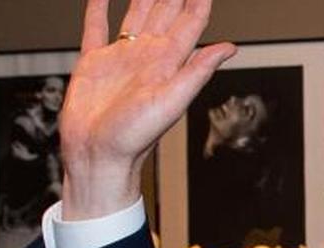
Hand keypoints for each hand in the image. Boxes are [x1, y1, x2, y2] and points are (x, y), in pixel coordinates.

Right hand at [59, 0, 235, 218]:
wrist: (97, 156)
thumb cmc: (134, 138)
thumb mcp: (172, 101)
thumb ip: (199, 71)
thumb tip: (230, 47)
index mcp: (167, 62)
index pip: (189, 22)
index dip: (197, 1)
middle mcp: (146, 56)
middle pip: (164, 11)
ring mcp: (120, 57)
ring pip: (135, 14)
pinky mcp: (93, 63)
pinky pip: (96, 28)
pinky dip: (97, 8)